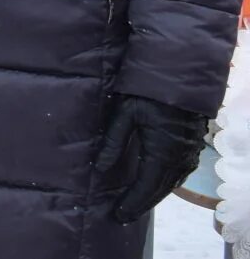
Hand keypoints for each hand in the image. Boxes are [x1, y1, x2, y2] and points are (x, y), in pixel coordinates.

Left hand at [95, 94, 207, 222]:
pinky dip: (165, 185)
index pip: (146, 186)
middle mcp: (179, 159)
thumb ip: (113, 141)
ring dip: (153, 196)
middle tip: (123, 216)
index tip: (118, 214)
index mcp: (162, 152)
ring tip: (134, 205)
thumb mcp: (125, 113)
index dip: (132, 202)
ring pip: (171, 184)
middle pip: (159, 190)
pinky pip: (178, 175)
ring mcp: (189, 155)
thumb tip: (101, 167)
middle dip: (140, 204)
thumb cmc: (147, 92)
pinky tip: (154, 187)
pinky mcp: (192, 149)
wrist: (180, 77)